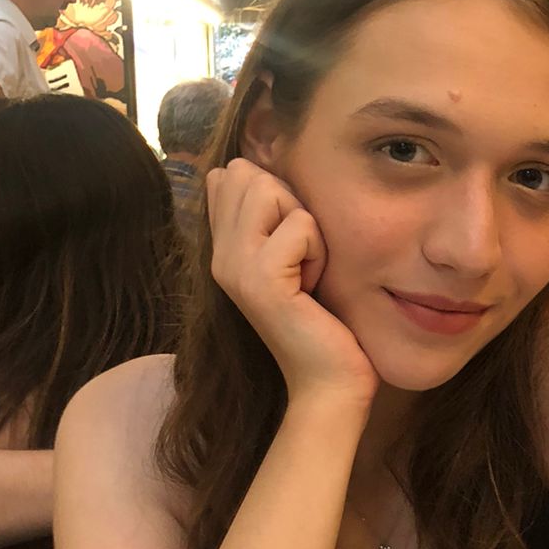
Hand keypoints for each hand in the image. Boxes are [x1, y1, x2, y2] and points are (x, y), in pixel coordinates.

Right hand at [207, 159, 377, 408]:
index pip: (230, 175)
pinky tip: (312, 287)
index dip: (274, 196)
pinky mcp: (260, 279)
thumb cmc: (322, 321)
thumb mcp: (293, 258)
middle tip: (301, 260)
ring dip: (305, 228)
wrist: (329, 381)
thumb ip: (270, 217)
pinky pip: (301, 224)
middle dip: (292, 207)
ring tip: (306, 271)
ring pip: (271, 191)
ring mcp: (234, 267)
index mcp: (222, 248)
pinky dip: (318, 251)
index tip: (288, 246)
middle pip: (251, 175)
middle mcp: (219, 255)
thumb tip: (242, 167)